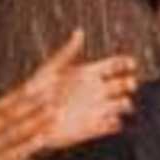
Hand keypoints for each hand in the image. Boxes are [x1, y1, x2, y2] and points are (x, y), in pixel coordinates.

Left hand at [6, 33, 137, 154]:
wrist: (29, 116)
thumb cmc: (37, 90)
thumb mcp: (52, 67)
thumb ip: (68, 51)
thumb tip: (79, 31)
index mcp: (88, 73)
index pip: (114, 65)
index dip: (125, 63)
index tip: (130, 63)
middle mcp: (95, 91)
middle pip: (122, 85)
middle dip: (129, 84)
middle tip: (129, 84)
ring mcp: (95, 109)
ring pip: (120, 106)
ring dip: (124, 104)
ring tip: (121, 104)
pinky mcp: (91, 128)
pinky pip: (110, 126)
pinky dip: (114, 123)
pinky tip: (111, 120)